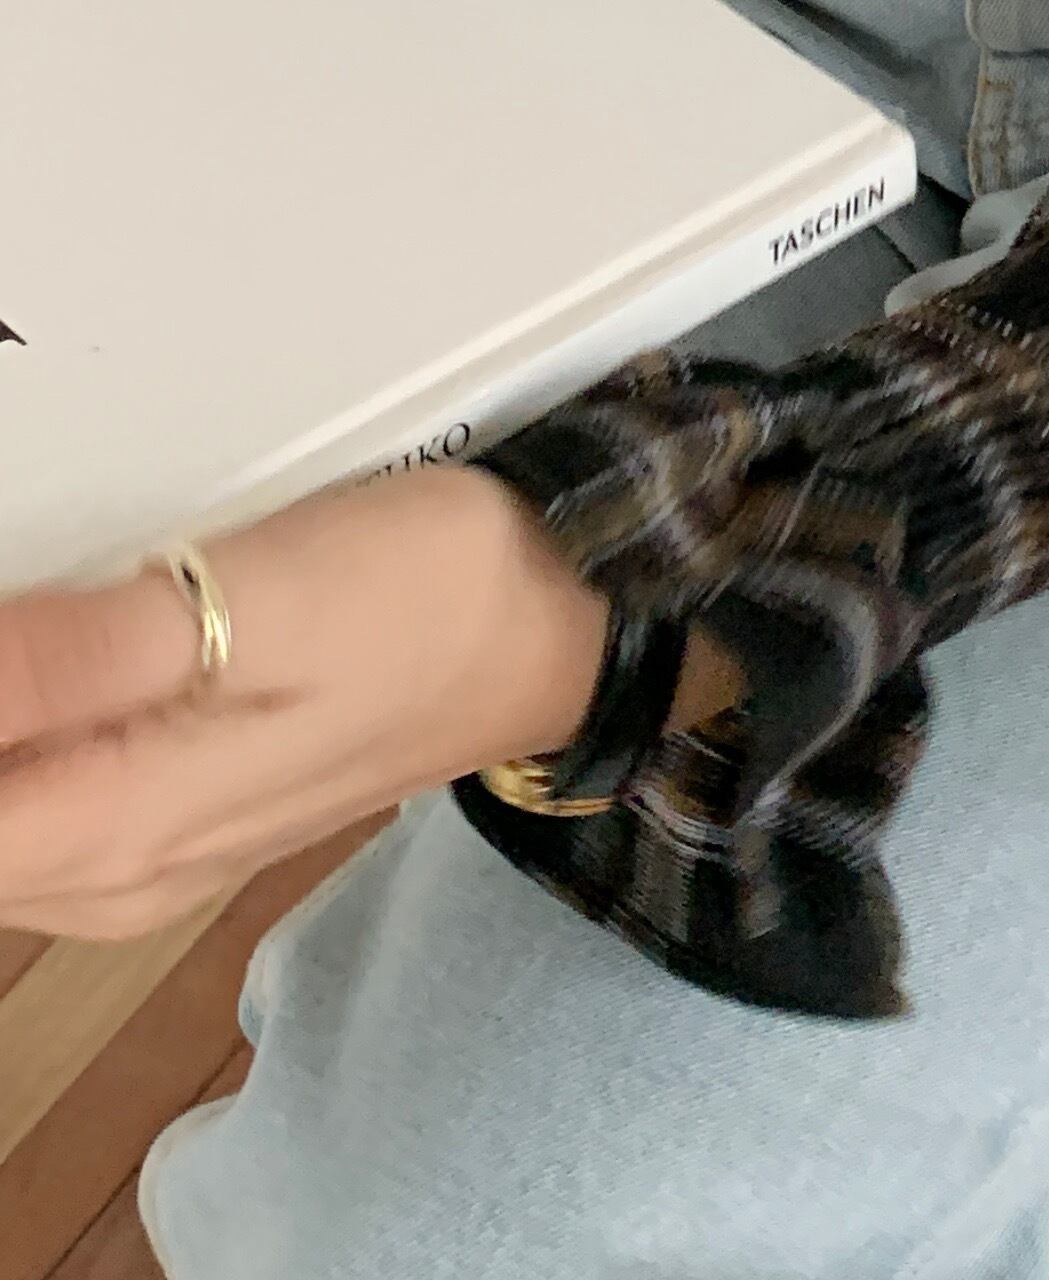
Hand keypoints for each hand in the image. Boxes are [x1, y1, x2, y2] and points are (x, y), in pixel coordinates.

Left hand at [0, 465, 612, 941]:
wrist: (564, 624)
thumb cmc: (434, 599)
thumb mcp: (262, 595)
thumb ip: (73, 653)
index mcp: (115, 832)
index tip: (25, 634)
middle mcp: (107, 882)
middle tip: (52, 610)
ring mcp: (136, 866)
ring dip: (9, 721)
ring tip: (66, 620)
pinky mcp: (164, 829)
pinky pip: (32, 809)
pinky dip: (23, 741)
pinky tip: (63, 663)